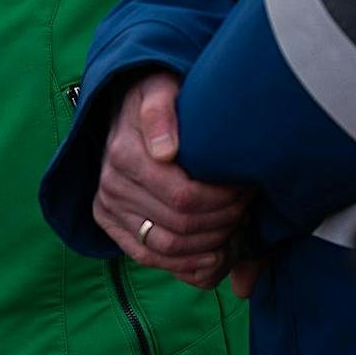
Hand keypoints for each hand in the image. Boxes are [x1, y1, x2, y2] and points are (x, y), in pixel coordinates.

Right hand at [93, 72, 251, 289]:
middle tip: (247, 209)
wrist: (128, 110)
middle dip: (224, 222)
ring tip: (235, 229)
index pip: (184, 198)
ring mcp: (108, 210)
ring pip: (168, 250)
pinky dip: (186, 266)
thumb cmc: (156, 97)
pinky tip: (214, 254)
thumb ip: (161, 111)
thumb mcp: (160, 88)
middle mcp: (110, 186)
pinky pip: (149, 260)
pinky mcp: (111, 227)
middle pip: (180, 226)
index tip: (247, 188)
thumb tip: (165, 151)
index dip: (224, 200)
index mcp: (123, 155)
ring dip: (210, 247)